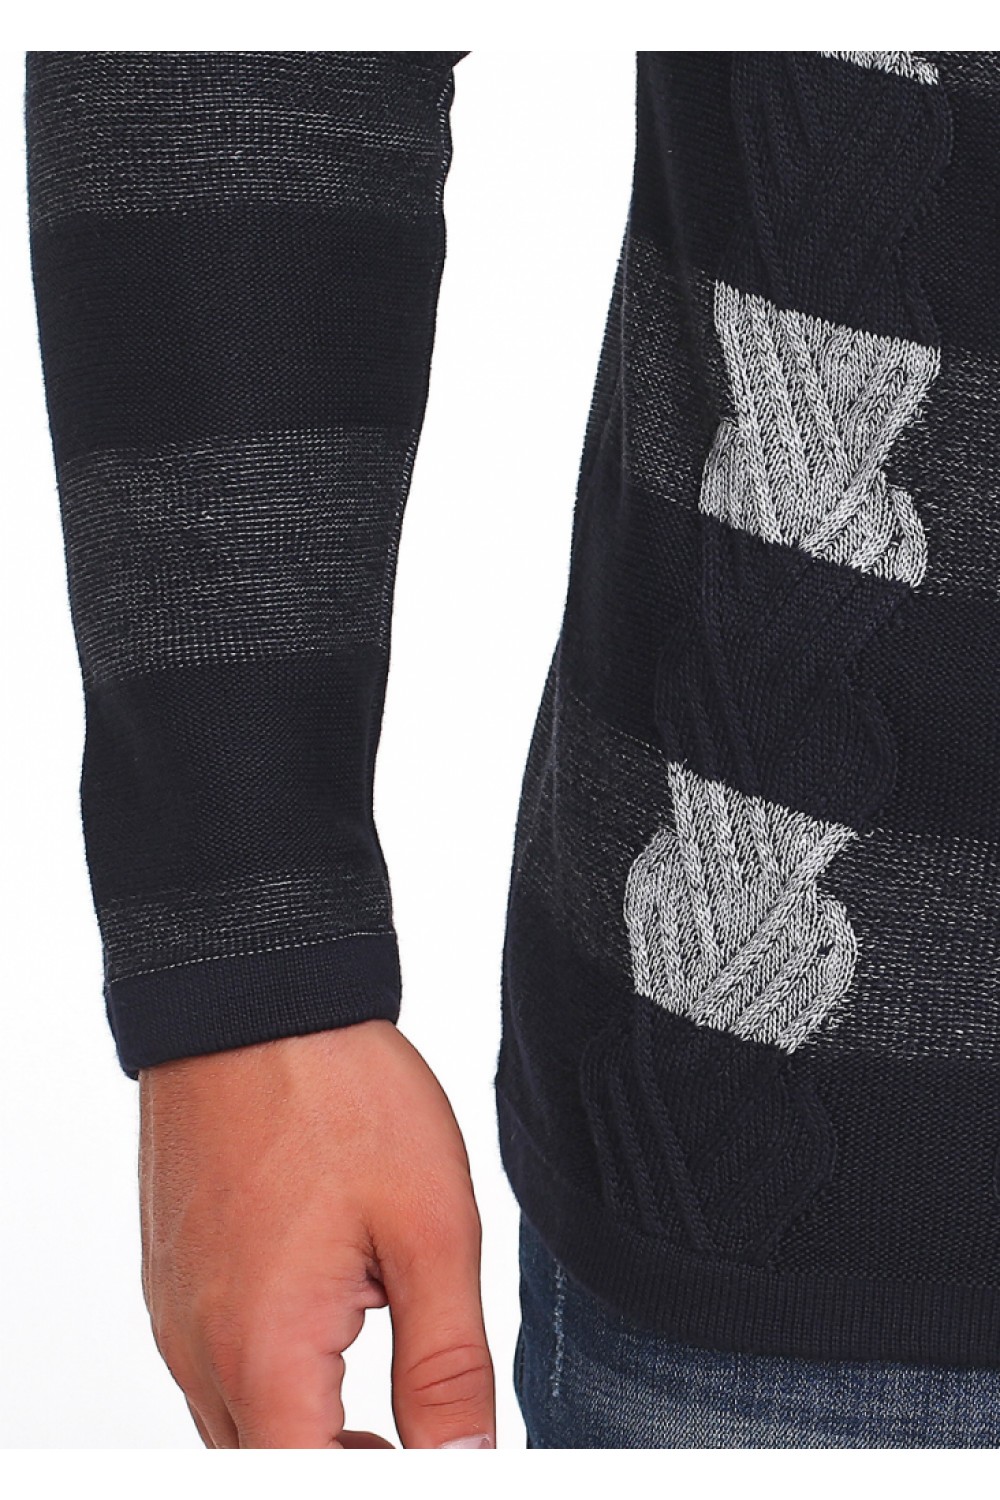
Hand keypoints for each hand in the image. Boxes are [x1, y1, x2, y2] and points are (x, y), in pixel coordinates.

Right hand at [138, 1020, 494, 1447]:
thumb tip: (467, 1463)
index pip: (312, 1489)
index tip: (435, 1452)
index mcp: (263, 1354)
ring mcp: (175, 1312)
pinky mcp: (173, 1275)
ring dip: (311, 1428)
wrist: (257, 994)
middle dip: (347, 1468)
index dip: (383, 1483)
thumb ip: (448, 1369)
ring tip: (387, 1370)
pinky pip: (217, 1364)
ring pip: (238, 1425)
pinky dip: (276, 1374)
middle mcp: (198, 1349)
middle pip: (267, 1467)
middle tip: (423, 1433)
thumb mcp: (431, 1230)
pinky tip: (333, 1312)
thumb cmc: (337, 1090)